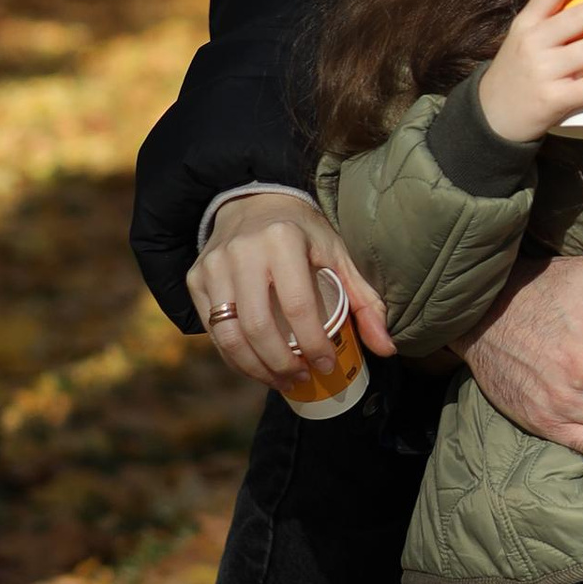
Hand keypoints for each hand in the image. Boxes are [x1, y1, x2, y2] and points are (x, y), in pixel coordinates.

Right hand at [190, 190, 394, 396]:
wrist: (253, 203)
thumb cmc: (303, 233)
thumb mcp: (337, 255)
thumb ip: (364, 300)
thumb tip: (387, 348)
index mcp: (282, 240)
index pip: (297, 306)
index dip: (312, 344)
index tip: (325, 366)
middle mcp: (242, 251)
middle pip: (257, 326)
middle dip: (280, 363)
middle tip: (300, 378)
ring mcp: (213, 265)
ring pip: (228, 334)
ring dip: (254, 368)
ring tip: (279, 380)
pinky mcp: (195, 277)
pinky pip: (212, 330)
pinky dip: (233, 356)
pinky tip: (256, 365)